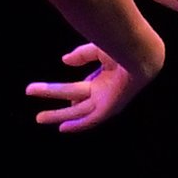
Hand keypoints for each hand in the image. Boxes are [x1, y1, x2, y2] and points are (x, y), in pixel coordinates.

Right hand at [25, 42, 155, 132]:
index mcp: (104, 78)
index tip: (47, 89)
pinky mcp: (109, 108)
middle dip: (54, 102)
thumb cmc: (123, 48)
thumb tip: (64, 60)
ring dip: (58, 115)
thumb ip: (82, 55)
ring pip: (77, 111)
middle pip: (74, 99)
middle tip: (38, 110)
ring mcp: (106, 101)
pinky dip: (77, 125)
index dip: (65, 91)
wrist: (139, 54)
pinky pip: (91, 120)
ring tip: (39, 118)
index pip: (82, 88)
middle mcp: (104, 91)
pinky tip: (62, 128)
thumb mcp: (98, 50)